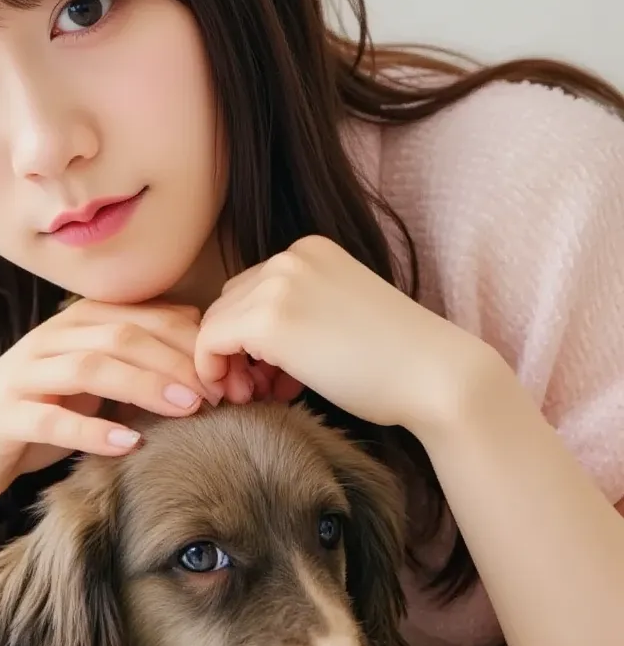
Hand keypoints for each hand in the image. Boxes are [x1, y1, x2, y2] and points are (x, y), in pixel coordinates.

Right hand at [0, 298, 223, 510]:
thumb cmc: (38, 414)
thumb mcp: (92, 387)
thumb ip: (137, 370)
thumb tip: (210, 371)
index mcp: (77, 325)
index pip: (145, 317)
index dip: (193, 340)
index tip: (235, 372)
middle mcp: (51, 340)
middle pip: (123, 334)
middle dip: (178, 359)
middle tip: (223, 389)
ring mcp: (24, 375)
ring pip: (90, 366)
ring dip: (144, 384)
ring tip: (188, 407)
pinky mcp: (3, 415)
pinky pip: (50, 418)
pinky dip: (91, 431)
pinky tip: (128, 446)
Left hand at [194, 236, 495, 442]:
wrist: (435, 376)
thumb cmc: (396, 360)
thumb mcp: (340, 313)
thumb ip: (297, 312)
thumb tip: (246, 345)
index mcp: (310, 249)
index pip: (253, 289)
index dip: (254, 336)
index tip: (273, 374)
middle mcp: (290, 256)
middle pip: (231, 303)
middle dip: (239, 349)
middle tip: (263, 389)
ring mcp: (278, 283)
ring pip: (216, 323)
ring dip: (229, 363)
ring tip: (263, 396)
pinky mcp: (268, 319)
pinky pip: (210, 341)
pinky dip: (214, 369)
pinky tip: (248, 396)